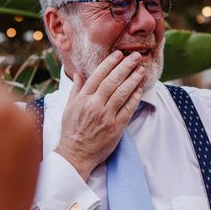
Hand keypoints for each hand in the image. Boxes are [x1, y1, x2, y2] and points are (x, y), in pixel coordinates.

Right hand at [56, 50, 144, 179]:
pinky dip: (134, 98)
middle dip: (125, 66)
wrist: (75, 155)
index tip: (119, 54)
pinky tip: (140, 89)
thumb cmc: (71, 131)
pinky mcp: (116, 128)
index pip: (98, 76)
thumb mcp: (68, 108)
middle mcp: (94, 105)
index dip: (110, 63)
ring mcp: (106, 117)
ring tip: (141, 69)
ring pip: (122, 93)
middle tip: (136, 56)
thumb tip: (78, 74)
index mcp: (82, 99)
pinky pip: (128, 109)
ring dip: (133, 79)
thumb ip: (75, 89)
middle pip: (112, 81)